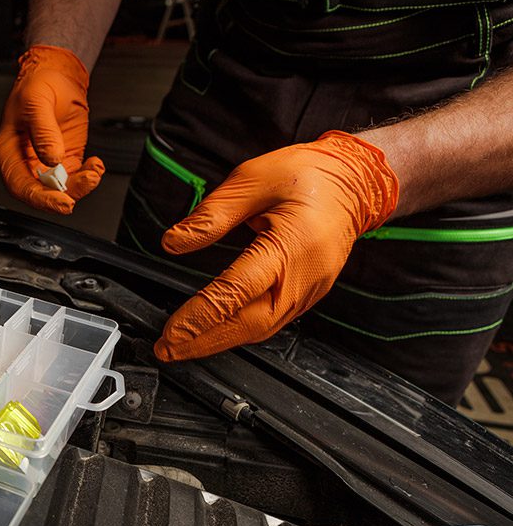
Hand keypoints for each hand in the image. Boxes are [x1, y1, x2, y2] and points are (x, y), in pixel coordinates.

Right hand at [0, 45, 104, 213]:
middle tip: (80, 190)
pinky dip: (89, 176)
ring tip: (93, 172)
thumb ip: (44, 132)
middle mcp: (24, 162)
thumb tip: (53, 158)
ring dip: (80, 186)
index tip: (61, 201)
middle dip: (62, 197)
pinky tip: (95, 164)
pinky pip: (76, 178)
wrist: (56, 76)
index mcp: (7, 152)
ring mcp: (45, 164)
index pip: (19, 184)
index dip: (39, 197)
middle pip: (39, 192)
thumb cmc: (37, 85)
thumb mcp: (37, 102)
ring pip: (61, 189)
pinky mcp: (65, 161)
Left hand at [155, 131, 399, 360]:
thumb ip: (212, 214)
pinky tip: (214, 333)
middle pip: (250, 323)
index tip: (171, 331)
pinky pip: (271, 321)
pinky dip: (239, 332)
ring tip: (182, 346)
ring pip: (260, 329)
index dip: (201, 315)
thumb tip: (174, 241)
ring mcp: (310, 290)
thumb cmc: (309, 176)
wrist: (356, 181)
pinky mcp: (308, 294)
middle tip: (168, 349)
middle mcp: (305, 276)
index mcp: (292, 244)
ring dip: (218, 341)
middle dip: (205, 341)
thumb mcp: (253, 179)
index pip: (238, 290)